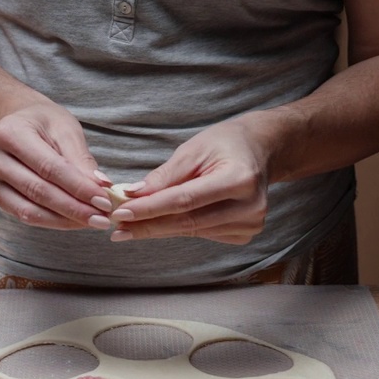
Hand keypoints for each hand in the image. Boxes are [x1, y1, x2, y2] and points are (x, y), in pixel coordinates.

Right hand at [0, 102, 111, 229]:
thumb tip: (102, 188)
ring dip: (65, 220)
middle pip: (39, 191)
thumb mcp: (66, 130)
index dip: (78, 188)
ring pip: (30, 210)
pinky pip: (25, 215)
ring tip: (94, 221)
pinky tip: (75, 221)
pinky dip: (53, 221)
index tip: (105, 202)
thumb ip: (81, 160)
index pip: (49, 168)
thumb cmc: (43, 123)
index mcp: (10, 133)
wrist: (17, 123)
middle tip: (103, 219)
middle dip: (75, 208)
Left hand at [109, 118, 272, 243]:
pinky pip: (202, 234)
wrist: (261, 151)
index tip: (121, 213)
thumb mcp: (194, 149)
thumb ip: (165, 176)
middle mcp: (250, 206)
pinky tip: (163, 222)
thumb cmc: (226, 144)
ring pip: (192, 231)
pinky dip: (178, 228)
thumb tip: (133, 196)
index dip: (150, 209)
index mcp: (240, 179)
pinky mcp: (244, 234)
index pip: (185, 200)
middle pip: (187, 222)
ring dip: (158, 228)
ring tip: (129, 225)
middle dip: (148, 225)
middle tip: (117, 228)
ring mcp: (250, 224)